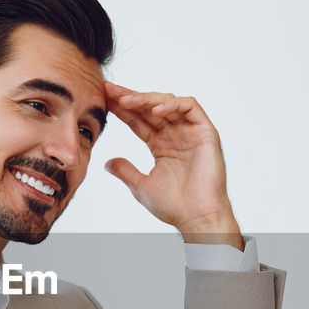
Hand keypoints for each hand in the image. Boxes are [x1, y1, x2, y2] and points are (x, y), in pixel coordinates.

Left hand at [103, 81, 242, 248]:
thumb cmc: (174, 206)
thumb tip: (106, 162)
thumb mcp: (141, 186)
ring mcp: (191, 132)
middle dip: (129, 97)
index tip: (103, 99)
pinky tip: (155, 111)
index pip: (139, 120)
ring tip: (127, 101)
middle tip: (109, 90)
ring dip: (147, 99)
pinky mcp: (206, 132)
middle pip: (150, 108)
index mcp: (161, 145)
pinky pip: (190, 108)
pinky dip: (172, 105)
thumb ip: (125, 171)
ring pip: (168, 103)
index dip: (122, 109)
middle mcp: (176, 135)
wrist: (197, 218)